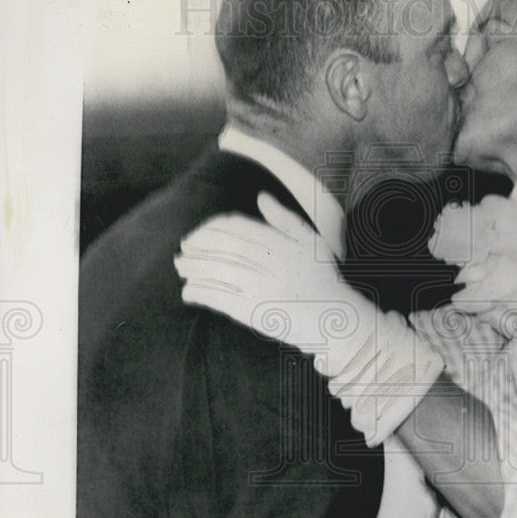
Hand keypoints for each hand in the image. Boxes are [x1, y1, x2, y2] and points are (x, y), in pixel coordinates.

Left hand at [175, 193, 442, 446]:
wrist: (336, 320)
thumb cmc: (324, 279)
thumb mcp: (312, 241)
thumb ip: (286, 219)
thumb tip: (262, 198)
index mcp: (282, 242)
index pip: (237, 227)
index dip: (212, 228)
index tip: (199, 233)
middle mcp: (271, 262)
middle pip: (223, 247)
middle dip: (197, 246)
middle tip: (183, 248)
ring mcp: (263, 287)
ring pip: (218, 271)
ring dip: (193, 268)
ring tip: (180, 268)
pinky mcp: (256, 312)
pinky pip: (221, 299)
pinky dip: (200, 293)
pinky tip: (189, 292)